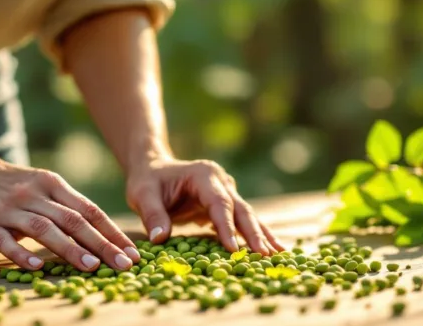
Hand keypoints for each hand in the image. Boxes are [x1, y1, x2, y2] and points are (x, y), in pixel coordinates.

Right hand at [0, 152, 140, 270]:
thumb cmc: (13, 186)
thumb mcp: (43, 186)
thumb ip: (67, 206)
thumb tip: (104, 234)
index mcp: (53, 184)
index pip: (89, 210)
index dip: (112, 232)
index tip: (131, 252)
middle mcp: (34, 195)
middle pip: (73, 220)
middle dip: (101, 244)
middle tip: (122, 264)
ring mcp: (10, 209)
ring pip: (44, 229)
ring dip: (69, 249)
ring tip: (91, 266)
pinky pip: (6, 241)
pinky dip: (22, 254)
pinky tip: (36, 267)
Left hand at [125, 157, 284, 254]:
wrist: (153, 168)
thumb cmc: (147, 181)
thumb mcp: (142, 195)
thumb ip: (153, 215)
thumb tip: (159, 239)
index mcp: (204, 174)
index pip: (219, 203)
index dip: (226, 226)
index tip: (232, 248)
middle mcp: (221, 180)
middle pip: (241, 209)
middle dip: (253, 233)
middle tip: (265, 255)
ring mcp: (227, 190)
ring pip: (247, 215)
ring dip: (261, 235)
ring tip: (279, 254)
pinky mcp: (227, 203)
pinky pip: (243, 220)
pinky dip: (256, 234)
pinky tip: (273, 248)